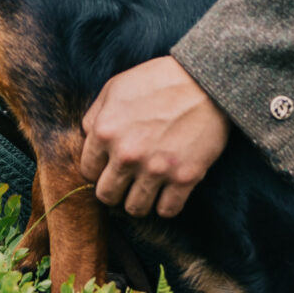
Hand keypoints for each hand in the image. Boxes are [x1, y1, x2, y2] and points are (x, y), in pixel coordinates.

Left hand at [79, 57, 230, 218]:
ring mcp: (155, 169)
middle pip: (107, 196)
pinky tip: (168, 192)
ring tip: (147, 188)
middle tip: (127, 181)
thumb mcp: (116, 87)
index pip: (87, 171)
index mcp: (105, 131)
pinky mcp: (184, 178)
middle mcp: (126, 155)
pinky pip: (167, 211)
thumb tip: (87, 138)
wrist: (206, 82)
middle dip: (115, 189)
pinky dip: (166, 205)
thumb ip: (95, 115)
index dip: (99, 169)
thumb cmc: (159, 81)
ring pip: (135, 209)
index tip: (111, 166)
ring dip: (139, 200)